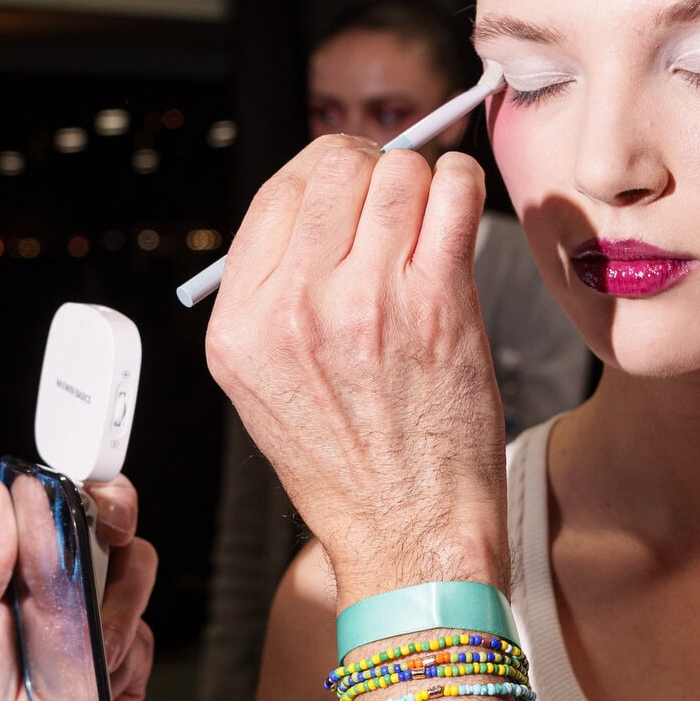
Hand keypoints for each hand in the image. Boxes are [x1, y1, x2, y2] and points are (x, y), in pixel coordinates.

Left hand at [0, 474, 156, 700]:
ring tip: (71, 646)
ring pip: (138, 580)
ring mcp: (99, 623)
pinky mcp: (124, 667)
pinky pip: (142, 641)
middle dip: (119, 526)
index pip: (66, 500)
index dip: (87, 486)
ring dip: (110, 608)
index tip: (89, 494)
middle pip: (119, 527)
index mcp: (20, 560)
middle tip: (105, 541)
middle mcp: (65, 583)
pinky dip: (117, 660)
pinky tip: (82, 682)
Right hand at [205, 137, 509, 606]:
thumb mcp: (262, 388)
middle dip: (371, 168)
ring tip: (429, 214)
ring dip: (420, 179)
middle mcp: (293, 307)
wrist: (410, 532)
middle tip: (392, 195)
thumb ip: (272, 301)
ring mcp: (367, 301)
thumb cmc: (350, 468)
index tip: (346, 189)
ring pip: (397, 173)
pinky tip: (458, 205)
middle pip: (333, 168)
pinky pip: (452, 193)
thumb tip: (316, 211)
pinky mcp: (437, 303)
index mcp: (238, 325)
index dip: (317, 177)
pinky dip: (460, 182)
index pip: (272, 195)